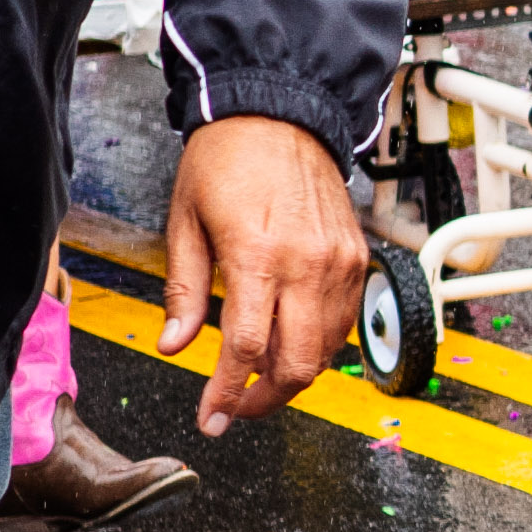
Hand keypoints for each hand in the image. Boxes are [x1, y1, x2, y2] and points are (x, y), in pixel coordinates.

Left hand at [160, 115, 367, 430]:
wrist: (280, 113)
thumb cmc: (228, 158)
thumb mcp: (186, 221)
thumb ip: (184, 289)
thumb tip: (175, 343)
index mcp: (258, 253)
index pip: (248, 347)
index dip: (228, 393)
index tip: (212, 418)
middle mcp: (306, 262)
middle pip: (299, 363)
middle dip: (266, 400)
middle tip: (236, 409)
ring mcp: (338, 262)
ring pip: (327, 350)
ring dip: (293, 375)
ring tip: (259, 378)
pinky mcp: (356, 258)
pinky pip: (344, 322)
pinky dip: (319, 345)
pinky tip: (291, 343)